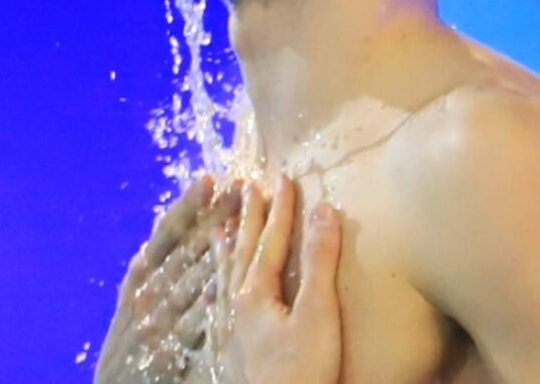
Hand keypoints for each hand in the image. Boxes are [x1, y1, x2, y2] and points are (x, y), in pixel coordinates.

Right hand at [95, 175, 242, 382]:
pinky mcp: (168, 351)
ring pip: (190, 280)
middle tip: (239, 187)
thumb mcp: (137, 300)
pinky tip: (222, 286)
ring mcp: (157, 322)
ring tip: (243, 224)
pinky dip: (205, 305)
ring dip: (217, 252)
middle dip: (212, 217)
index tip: (208, 178)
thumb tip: (175, 229)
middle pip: (185, 249)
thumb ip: (157, 269)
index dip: (188, 206)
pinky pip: (193, 324)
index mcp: (139, 277)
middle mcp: (146, 294)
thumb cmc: (133, 342)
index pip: (167, 234)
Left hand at [209, 176, 342, 383]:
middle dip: (248, 217)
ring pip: (223, 273)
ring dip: (225, 245)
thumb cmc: (303, 372)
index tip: (284, 176)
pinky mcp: (227, 349)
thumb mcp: (318, 315)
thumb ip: (320, 262)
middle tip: (245, 186)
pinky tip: (216, 288)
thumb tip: (322, 209)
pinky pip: (216, 302)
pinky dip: (217, 284)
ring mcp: (228, 326)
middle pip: (241, 249)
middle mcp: (235, 303)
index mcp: (255, 290)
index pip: (272, 238)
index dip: (281, 207)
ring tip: (219, 225)